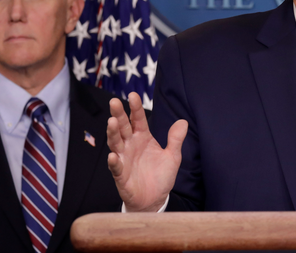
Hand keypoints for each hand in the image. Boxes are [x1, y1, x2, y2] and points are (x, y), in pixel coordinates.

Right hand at [106, 92, 187, 211]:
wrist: (155, 200)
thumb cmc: (161, 176)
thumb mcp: (173, 156)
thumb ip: (175, 139)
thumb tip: (183, 121)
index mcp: (143, 138)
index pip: (138, 120)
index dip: (135, 108)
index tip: (133, 95)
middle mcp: (131, 146)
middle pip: (123, 127)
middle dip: (119, 115)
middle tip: (114, 102)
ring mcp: (125, 160)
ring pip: (116, 143)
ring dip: (113, 133)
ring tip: (112, 122)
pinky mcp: (121, 176)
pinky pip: (116, 168)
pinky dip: (114, 162)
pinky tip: (114, 155)